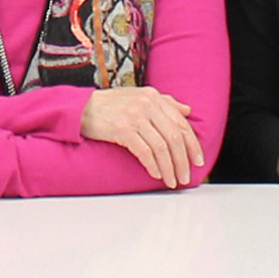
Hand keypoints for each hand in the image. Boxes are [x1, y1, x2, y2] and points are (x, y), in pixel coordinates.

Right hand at [80, 87, 202, 188]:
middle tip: (186, 176)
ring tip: (172, 181)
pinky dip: (153, 165)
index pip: (181, 123)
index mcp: (154, 96)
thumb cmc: (109, 105)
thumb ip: (164, 102)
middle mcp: (146, 104)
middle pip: (175, 137)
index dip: (193, 144)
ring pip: (162, 147)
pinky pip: (144, 152)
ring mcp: (134, 117)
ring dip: (170, 167)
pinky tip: (157, 174)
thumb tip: (187, 112)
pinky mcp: (122, 130)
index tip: (198, 160)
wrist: (80, 108)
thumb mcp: (139, 96)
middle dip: (183, 160)